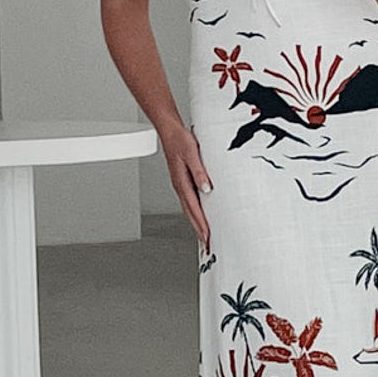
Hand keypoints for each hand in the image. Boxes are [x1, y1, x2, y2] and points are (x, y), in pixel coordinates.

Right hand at [162, 119, 212, 248]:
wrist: (170, 131)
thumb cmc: (180, 140)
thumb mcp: (192, 154)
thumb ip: (199, 172)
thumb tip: (206, 188)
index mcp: (182, 182)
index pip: (194, 209)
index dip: (201, 224)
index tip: (207, 237)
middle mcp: (180, 187)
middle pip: (191, 214)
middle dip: (199, 230)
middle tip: (207, 244)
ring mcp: (180, 185)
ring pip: (189, 209)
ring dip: (197, 223)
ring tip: (204, 236)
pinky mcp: (183, 181)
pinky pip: (189, 202)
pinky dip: (195, 212)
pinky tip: (200, 215)